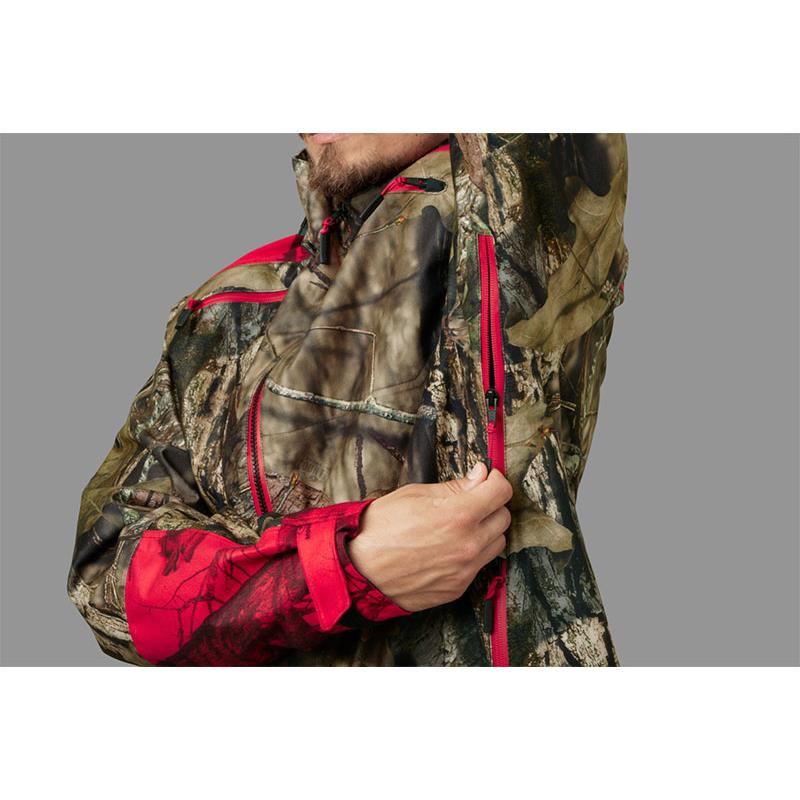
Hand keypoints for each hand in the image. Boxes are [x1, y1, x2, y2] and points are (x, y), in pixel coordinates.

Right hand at [346, 462, 511, 612]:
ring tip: (459, 526)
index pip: (501, 492)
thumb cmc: (380, 528)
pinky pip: (478, 566)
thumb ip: (455, 487)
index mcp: (459, 515)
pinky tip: (448, 548)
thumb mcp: (415, 494)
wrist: (359, 569)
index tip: (487, 479)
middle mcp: (469, 545)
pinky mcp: (458, 588)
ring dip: (485, 531)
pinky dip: (471, 554)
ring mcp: (465, 570)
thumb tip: (480, 476)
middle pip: (503, 518)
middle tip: (471, 501)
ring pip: (496, 544)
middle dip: (490, 505)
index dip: (495, 480)